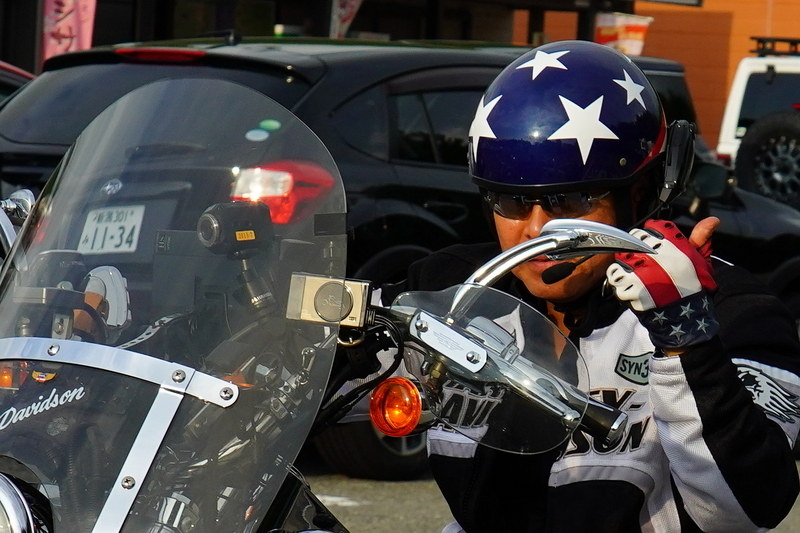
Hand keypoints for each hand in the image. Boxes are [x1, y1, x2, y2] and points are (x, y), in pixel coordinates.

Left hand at [606, 219, 718, 348]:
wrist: (687, 315)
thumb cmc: (693, 286)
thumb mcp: (700, 260)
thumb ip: (700, 238)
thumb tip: (712, 220)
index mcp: (672, 247)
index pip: (645, 232)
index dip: (642, 239)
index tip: (645, 247)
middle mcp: (657, 257)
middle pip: (629, 244)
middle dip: (630, 253)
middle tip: (637, 263)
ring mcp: (644, 273)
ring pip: (620, 262)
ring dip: (622, 269)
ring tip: (631, 276)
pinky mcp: (635, 289)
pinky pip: (617, 281)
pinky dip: (620, 285)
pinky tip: (629, 288)